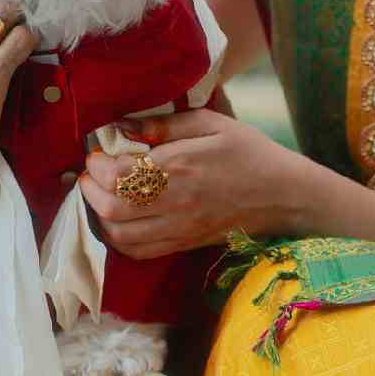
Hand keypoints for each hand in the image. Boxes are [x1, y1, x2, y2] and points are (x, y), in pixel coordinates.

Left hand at [80, 109, 300, 259]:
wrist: (283, 196)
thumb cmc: (249, 152)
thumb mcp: (211, 123)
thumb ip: (164, 124)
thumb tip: (122, 126)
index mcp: (181, 167)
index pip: (120, 174)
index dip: (98, 165)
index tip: (96, 153)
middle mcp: (176, 202)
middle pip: (112, 208)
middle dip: (91, 191)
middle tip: (91, 174)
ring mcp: (179, 228)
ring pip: (120, 235)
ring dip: (99, 216)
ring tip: (101, 195)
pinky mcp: (184, 244)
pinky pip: (139, 252)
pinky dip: (118, 239)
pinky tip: (119, 220)